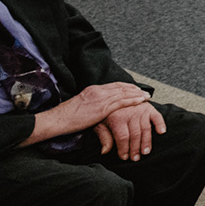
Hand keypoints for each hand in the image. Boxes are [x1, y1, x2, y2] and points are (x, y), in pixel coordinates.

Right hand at [31, 82, 147, 143]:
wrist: (58, 119)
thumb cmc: (66, 117)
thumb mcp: (80, 106)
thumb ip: (91, 103)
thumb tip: (96, 108)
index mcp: (92, 89)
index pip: (113, 85)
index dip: (125, 86)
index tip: (134, 88)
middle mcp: (98, 91)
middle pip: (120, 87)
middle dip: (133, 89)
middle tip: (144, 91)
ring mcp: (100, 98)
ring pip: (124, 93)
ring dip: (137, 94)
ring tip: (147, 96)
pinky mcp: (102, 108)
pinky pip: (121, 102)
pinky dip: (133, 100)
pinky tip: (141, 101)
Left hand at [95, 101, 164, 160]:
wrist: (115, 96)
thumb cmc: (107, 112)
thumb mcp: (100, 123)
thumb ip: (104, 137)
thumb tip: (104, 151)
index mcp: (117, 118)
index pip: (123, 137)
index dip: (124, 149)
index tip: (124, 157)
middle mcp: (130, 113)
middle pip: (135, 134)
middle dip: (135, 148)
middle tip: (136, 158)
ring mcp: (140, 110)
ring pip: (146, 129)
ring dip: (147, 142)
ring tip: (146, 151)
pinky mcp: (149, 108)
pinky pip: (156, 116)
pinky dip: (160, 124)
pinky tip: (161, 132)